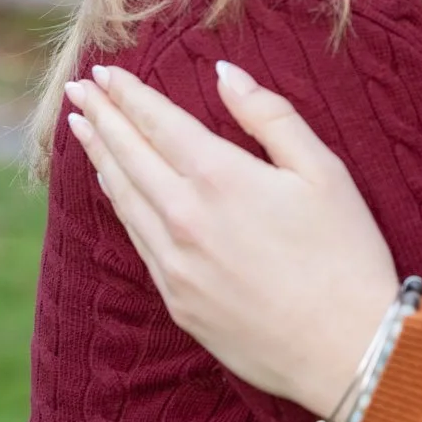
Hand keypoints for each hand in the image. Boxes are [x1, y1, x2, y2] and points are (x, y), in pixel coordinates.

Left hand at [63, 61, 399, 414]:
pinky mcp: (176, 300)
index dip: (128, 94)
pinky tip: (113, 189)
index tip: (102, 72)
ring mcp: (174, 264)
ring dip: (100, 158)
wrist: (344, 350)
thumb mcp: (322, 171)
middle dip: (100, 117)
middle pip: (128, 155)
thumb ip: (269, 115)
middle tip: (75, 91)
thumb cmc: (346, 254)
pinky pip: (135, 239)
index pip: (158, 123)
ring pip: (122, 198)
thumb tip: (224, 73)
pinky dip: (117, 204)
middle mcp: (184, 218)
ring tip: (82, 130)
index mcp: (221, 178)